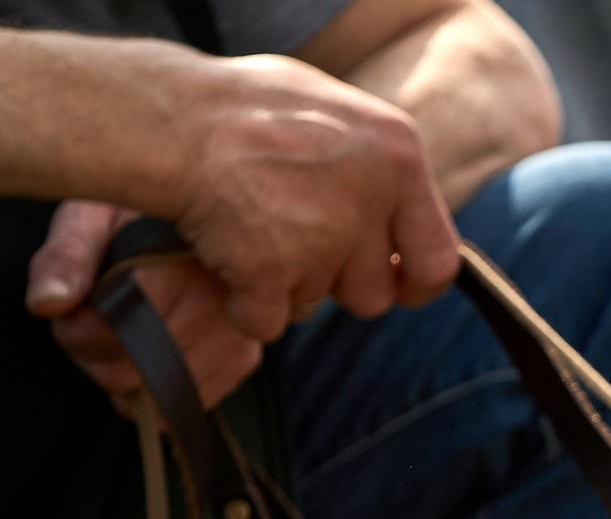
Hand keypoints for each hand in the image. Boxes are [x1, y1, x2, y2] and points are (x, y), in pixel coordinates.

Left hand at [27, 200, 265, 410]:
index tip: (71, 309)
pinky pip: (182, 402)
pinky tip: (153, 348)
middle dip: (99, 353)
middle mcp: (224, 298)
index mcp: (185, 255)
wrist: (196, 211)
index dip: (80, 331)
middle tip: (96, 316)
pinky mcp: (244, 359)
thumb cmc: (135, 213)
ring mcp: (240, 334)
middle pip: (135, 368)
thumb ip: (65, 256)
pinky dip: (156, 387)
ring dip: (127, 372)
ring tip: (125, 328)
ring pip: (156, 392)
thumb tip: (49, 304)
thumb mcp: (89, 213)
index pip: (121, 327)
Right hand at [164, 51, 458, 340]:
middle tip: (291, 242)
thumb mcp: (334, 112)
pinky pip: (266, 321)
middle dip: (334, 283)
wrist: (170, 117)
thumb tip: (400, 209)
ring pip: (315, 304)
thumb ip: (376, 164)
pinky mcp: (272, 272)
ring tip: (248, 231)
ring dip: (283, 286)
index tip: (396, 287)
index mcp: (399, 155)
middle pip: (372, 294)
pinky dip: (242, 304)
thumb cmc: (242, 106)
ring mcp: (323, 240)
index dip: (414, 283)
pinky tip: (222, 258)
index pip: (440, 259)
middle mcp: (372, 200)